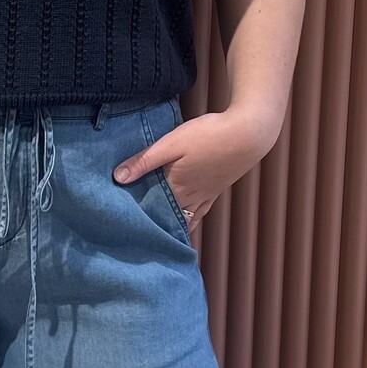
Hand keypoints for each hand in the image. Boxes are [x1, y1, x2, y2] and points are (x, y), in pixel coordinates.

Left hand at [112, 104, 280, 236]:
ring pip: (184, 218)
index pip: (150, 208)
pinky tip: (184, 223)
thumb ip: (145, 160)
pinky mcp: (216, 190)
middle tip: (133, 229)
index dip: (136, 215)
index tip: (121, 221)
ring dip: (169, 225)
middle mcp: (190, 197)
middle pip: (166, 216)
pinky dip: (189, 221)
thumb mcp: (172, 143)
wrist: (248, 134)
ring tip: (154, 232)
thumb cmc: (209, 135)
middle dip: (150, 222)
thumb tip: (118, 177)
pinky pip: (200, 213)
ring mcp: (205, 195)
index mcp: (176, 186)